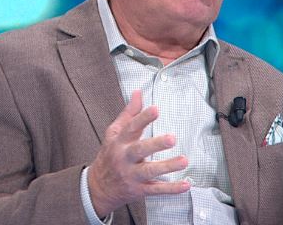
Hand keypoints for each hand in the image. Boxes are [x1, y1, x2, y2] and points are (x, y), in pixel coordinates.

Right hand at [87, 90, 189, 217]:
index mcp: (119, 142)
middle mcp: (124, 158)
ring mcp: (131, 175)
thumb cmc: (110, 156)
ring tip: (183, 160)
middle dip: (155, 144)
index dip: (143, 118)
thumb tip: (138, 93)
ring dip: (167, 166)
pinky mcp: (139, 190)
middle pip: (139, 150)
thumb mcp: (114, 133)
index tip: (155, 109)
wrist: (97, 188)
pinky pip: (156, 189)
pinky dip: (171, 189)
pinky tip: (185, 184)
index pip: (131, 128)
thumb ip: (129, 113)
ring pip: (149, 171)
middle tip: (172, 138)